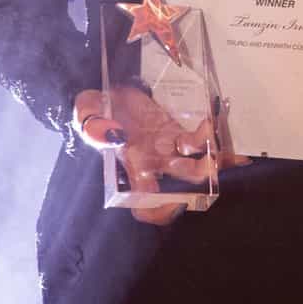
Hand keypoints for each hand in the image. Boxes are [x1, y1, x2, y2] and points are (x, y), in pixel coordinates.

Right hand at [72, 87, 246, 225]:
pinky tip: (212, 121)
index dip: (159, 211)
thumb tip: (113, 135)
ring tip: (216, 140)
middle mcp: (153, 166)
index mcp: (131, 169)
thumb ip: (92, 124)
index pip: (144, 205)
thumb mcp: (86, 112)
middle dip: (203, 177)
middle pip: (183, 185)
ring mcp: (168, 150)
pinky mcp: (177, 132)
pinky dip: (209, 134)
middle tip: (211, 163)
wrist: (108, 92)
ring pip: (198, 164)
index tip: (177, 201)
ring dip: (213, 157)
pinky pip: (199, 140)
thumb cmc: (95, 109)